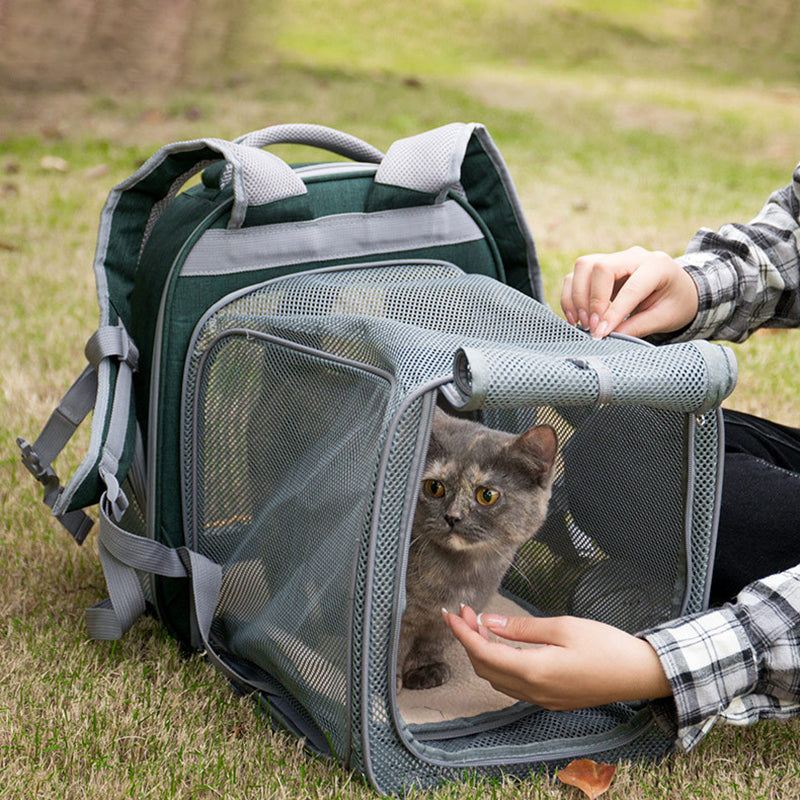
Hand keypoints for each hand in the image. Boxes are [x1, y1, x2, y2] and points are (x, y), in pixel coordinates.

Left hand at [442, 606, 671, 710]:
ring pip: (497, 679)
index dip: (461, 634)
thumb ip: (521, 628)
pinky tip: (501, 644)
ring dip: (482, 653)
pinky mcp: (551, 699)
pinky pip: (512, 685)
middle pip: (485, 668)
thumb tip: (489, 622)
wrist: (638, 674)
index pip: (483, 654)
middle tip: (465, 613)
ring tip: (479, 625)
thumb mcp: (562, 627)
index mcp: (534, 672)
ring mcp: (542, 699)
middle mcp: (533, 691)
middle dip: (469, 640)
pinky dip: (498, 664)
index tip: (449, 614)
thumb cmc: (605, 646)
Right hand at [561, 247, 698, 338]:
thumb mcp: (664, 317)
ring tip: (582, 323)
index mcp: (657, 266)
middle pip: (600, 267)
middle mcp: (633, 256)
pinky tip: (576, 317)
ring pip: (583, 266)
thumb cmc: (674, 303)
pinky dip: (571, 296)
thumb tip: (608, 336)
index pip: (630, 287)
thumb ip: (638, 326)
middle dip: (591, 300)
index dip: (613, 312)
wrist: (677, 289)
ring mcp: (614, 258)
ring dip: (576, 297)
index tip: (600, 333)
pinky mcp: (599, 267)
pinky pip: (576, 276)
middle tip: (592, 327)